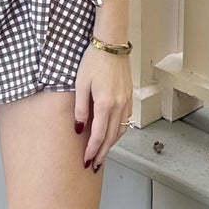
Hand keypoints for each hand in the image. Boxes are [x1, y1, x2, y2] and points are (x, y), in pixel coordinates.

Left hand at [74, 45, 131, 171]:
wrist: (111, 44)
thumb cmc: (94, 60)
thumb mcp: (80, 84)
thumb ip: (81, 108)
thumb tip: (79, 128)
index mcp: (105, 104)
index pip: (98, 135)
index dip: (92, 150)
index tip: (86, 160)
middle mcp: (119, 106)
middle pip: (111, 137)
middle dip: (102, 153)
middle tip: (94, 164)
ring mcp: (126, 101)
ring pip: (120, 130)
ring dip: (111, 144)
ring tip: (102, 153)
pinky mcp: (129, 96)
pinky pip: (125, 119)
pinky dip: (119, 131)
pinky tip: (112, 133)